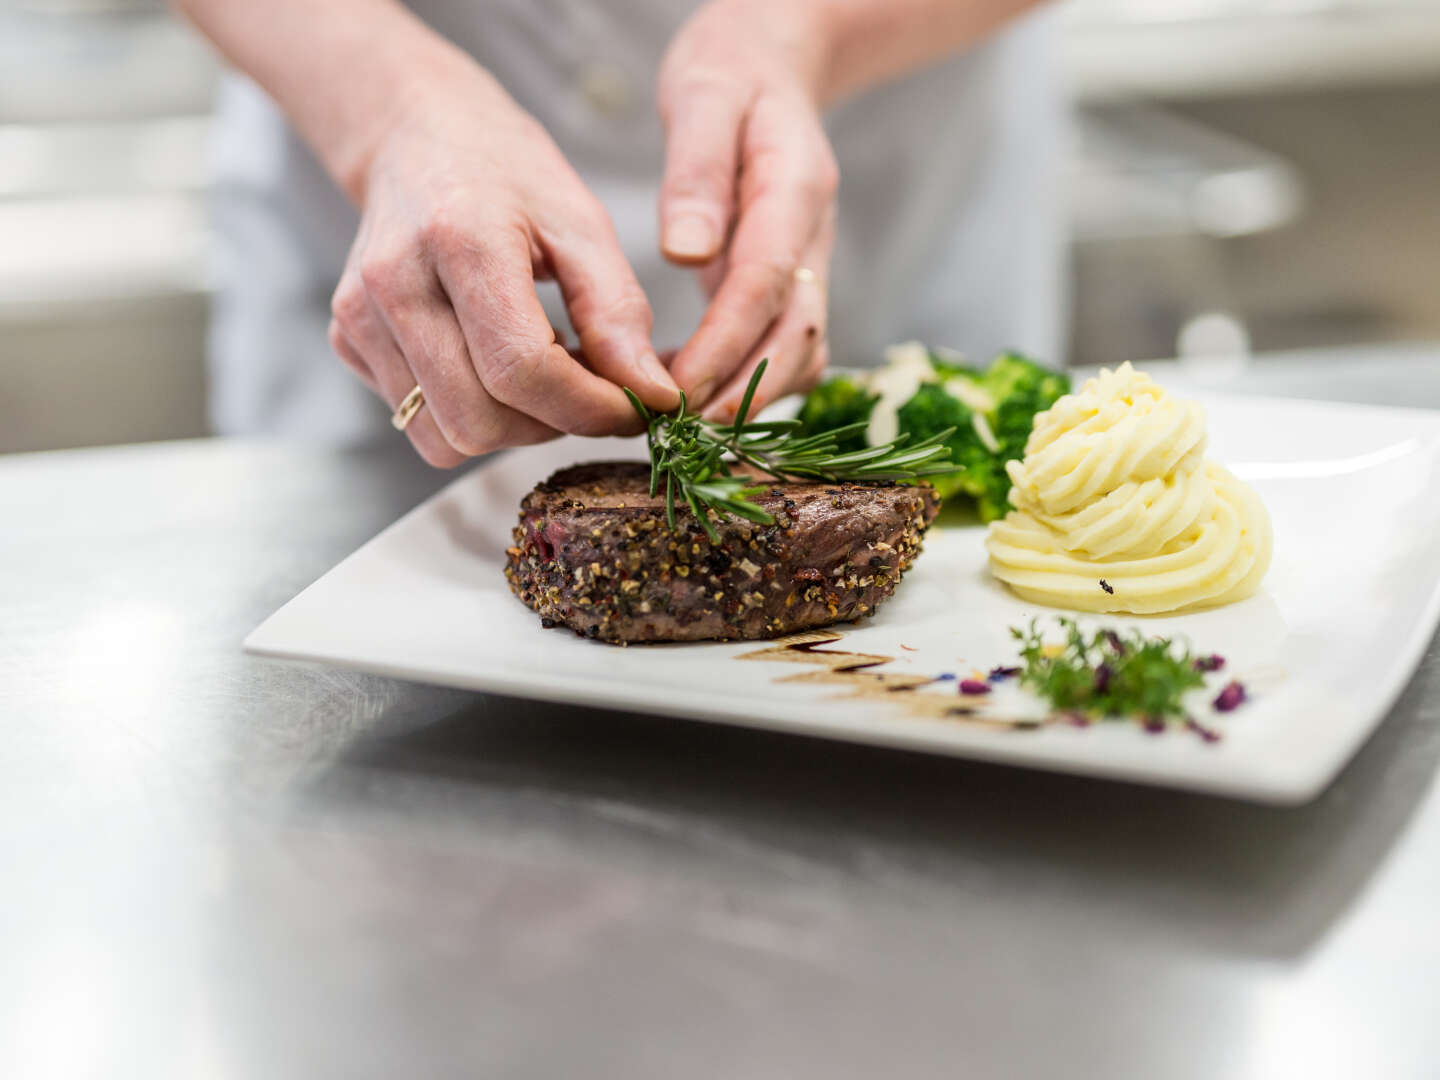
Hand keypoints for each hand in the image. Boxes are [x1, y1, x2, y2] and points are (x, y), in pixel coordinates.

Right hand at [329, 62, 679, 465]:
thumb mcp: (582, 223)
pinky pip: (420, 424)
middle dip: (552, 425)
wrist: (417, 137)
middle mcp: (394, 284)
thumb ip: (619, 313)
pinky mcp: (347, 341)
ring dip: (513, 428)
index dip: (588, 408)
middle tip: (592, 391)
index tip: (635, 408)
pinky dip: (473, 414)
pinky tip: (497, 363)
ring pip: (447, 438)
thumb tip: (653, 394)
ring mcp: (360, 317)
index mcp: (458, 239)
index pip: (521, 369)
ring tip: (544, 373)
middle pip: (480, 419)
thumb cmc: (507, 174)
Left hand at [658, 1, 839, 420]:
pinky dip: (746, 383)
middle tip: (678, 432)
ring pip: (800, 354)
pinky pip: (780, 348)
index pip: (767, 285)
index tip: (678, 391)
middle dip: (744, 392)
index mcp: (796, 191)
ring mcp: (808, 266)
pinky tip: (688, 395)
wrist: (773, 63)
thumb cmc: (730, 74)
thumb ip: (697, 172)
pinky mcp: (789, 285)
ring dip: (751, 398)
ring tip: (680, 426)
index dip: (726, 347)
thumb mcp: (703, 97)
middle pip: (798, 338)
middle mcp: (814, 239)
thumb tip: (684, 251)